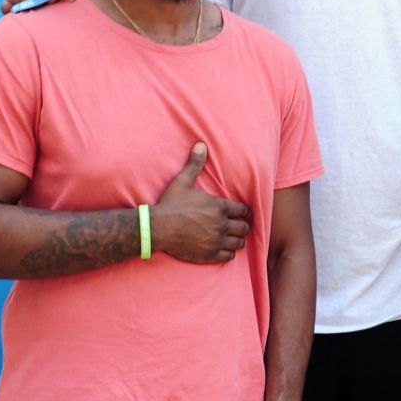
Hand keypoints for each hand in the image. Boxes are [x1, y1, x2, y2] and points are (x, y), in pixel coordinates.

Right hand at [152, 143, 251, 262]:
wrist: (156, 228)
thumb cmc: (170, 204)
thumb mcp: (182, 181)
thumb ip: (195, 164)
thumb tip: (201, 144)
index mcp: (219, 207)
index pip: (243, 210)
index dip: (242, 211)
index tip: (239, 213)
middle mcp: (222, 224)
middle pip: (244, 227)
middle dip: (242, 225)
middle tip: (236, 225)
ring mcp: (217, 241)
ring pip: (239, 243)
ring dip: (237, 239)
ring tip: (231, 237)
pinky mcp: (210, 255)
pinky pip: (229, 256)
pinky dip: (228, 253)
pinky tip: (222, 248)